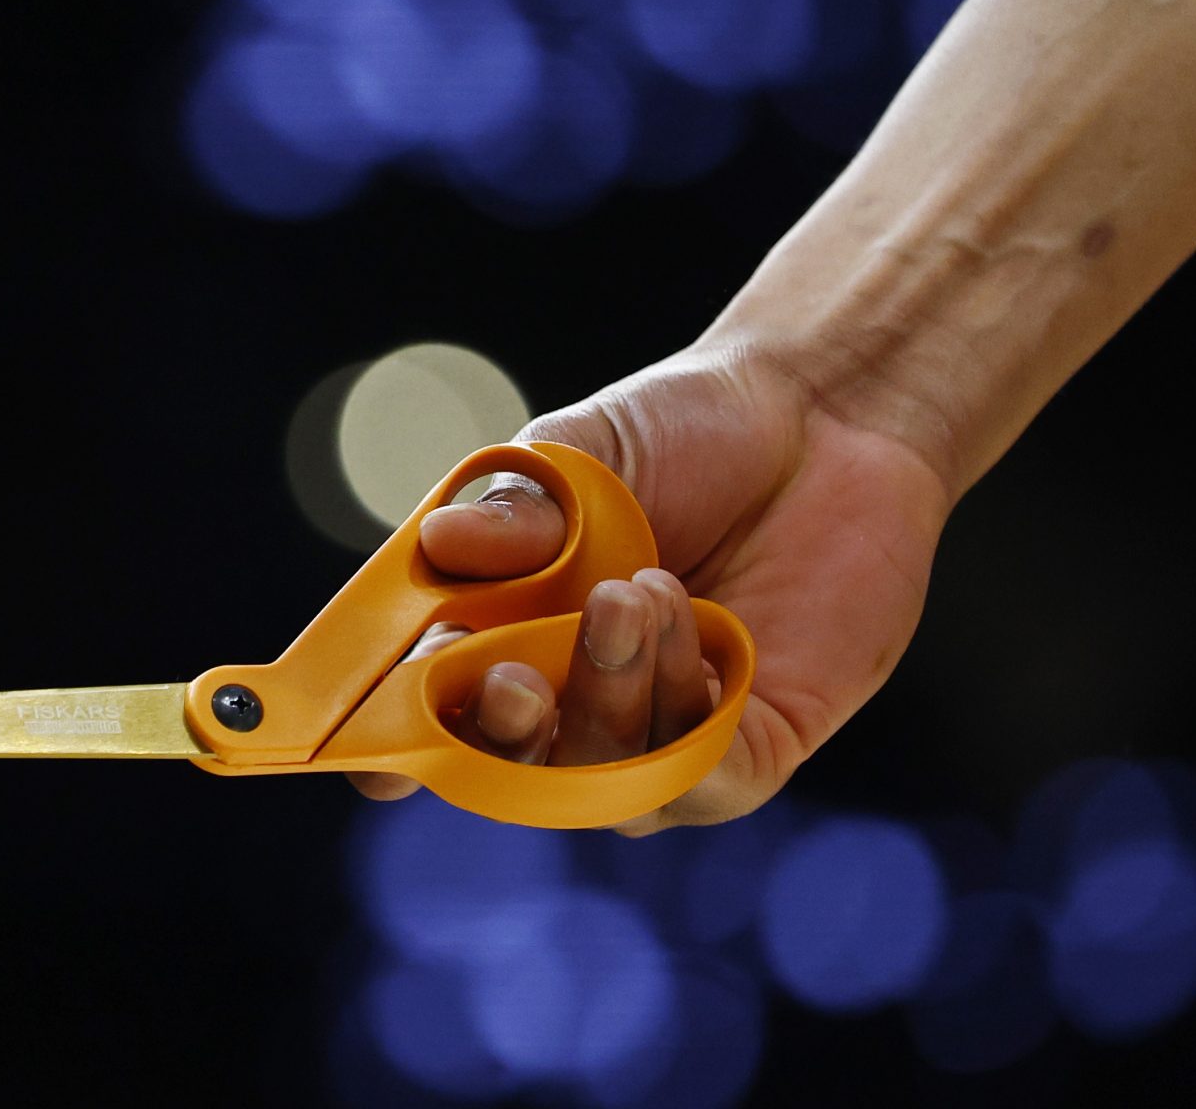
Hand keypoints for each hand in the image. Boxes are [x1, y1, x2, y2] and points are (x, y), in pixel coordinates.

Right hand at [349, 343, 952, 833]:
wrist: (825, 414)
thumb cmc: (686, 435)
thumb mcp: (579, 458)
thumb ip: (511, 510)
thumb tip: (440, 544)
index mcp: (509, 640)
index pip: (437, 715)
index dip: (397, 745)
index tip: (370, 752)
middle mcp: (578, 702)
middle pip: (514, 771)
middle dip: (504, 737)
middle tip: (516, 678)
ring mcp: (663, 732)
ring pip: (607, 779)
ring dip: (608, 696)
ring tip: (639, 588)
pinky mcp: (755, 745)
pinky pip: (701, 782)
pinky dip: (684, 724)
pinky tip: (694, 627)